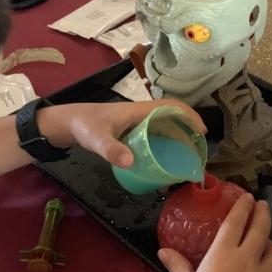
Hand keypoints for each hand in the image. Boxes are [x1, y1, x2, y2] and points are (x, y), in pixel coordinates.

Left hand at [37, 100, 205, 167]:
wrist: (68, 123)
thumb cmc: (84, 126)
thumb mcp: (97, 139)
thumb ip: (111, 150)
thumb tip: (132, 162)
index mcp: (140, 111)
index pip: (172, 106)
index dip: (190, 116)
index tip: (202, 132)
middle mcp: (142, 115)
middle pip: (173, 119)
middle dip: (189, 132)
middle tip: (198, 153)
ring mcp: (138, 124)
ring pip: (165, 129)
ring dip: (178, 141)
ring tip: (186, 161)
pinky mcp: (132, 133)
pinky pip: (155, 137)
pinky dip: (165, 147)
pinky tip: (164, 164)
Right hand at [159, 195, 271, 271]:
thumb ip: (177, 265)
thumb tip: (163, 251)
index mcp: (223, 254)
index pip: (236, 222)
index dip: (243, 207)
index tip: (248, 197)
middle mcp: (247, 260)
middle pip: (261, 229)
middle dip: (263, 214)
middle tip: (262, 206)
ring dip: (271, 246)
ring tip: (267, 246)